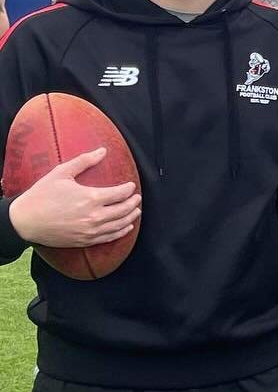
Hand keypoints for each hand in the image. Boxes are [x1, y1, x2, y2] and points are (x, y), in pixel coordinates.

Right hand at [9, 150, 140, 248]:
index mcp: (91, 197)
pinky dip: (121, 232)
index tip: (131, 185)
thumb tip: (103, 151)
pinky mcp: (85, 241)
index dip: (128, 189)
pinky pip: (109, 237)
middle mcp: (94, 216)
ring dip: (131, 217)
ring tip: (136, 211)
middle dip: (133, 202)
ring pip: (119, 225)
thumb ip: (84, 161)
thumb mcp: (61, 173)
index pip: (119, 193)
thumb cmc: (42, 195)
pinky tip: (126, 227)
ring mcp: (90, 231)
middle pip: (123, 210)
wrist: (25, 221)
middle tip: (137, 197)